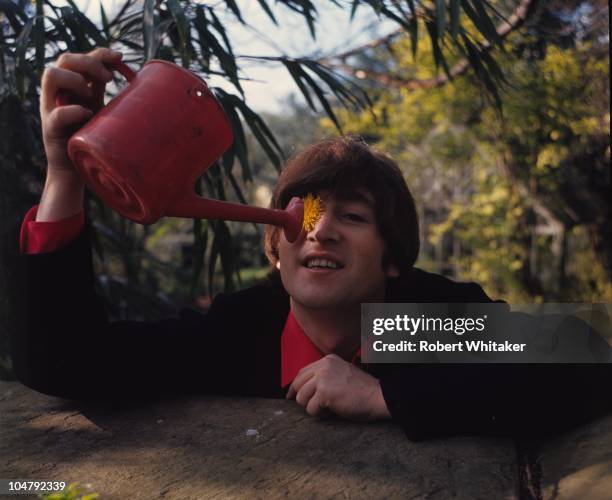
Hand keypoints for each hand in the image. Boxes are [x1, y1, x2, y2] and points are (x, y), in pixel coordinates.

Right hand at [40, 47, 121, 175]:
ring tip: (91, 93)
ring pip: (51, 75)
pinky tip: (88, 114)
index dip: (99, 53)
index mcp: (74, 87)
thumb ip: (111, 96)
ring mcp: (52, 108)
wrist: (76, 171)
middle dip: (88, 62)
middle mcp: (60, 93)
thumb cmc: (92, 139)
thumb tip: (138, 82)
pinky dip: (73, 111)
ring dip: (75, 79)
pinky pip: (57, 114)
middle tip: (108, 78)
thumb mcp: (103, 112)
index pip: (81, 57)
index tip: (120, 58)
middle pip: (64, 59)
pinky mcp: (51, 129)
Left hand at [286, 354, 390, 421]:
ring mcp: (323, 378)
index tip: (291, 395)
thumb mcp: (342, 373)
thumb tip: (303, 388)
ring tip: (328, 407)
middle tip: (316, 405)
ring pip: (302, 398)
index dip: (295, 386)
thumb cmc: (363, 390)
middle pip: (298, 384)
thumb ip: (324, 376)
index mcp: (327, 360)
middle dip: (303, 398)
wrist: (378, 396)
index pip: (302, 372)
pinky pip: (311, 409)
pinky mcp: (325, 393)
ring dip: (312, 406)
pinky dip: (319, 414)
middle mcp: (323, 366)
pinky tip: (332, 410)